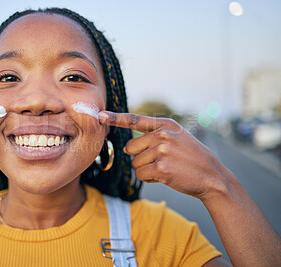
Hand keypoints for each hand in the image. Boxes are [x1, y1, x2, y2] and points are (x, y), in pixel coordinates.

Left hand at [98, 111, 231, 199]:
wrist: (212, 177)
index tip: (100, 116)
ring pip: (135, 163)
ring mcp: (162, 150)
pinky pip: (140, 174)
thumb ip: (156, 135)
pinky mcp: (161, 167)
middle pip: (131, 148)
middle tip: (160, 160)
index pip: (134, 120)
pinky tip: (164, 176)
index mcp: (165, 125)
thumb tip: (129, 145)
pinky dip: (149, 178)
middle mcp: (162, 135)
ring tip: (166, 168)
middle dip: (140, 157)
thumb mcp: (178, 137)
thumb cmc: (191, 158)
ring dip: (146, 169)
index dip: (115, 118)